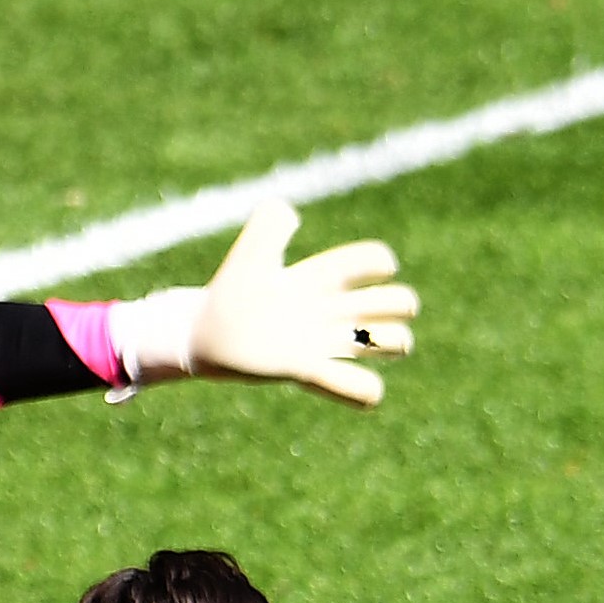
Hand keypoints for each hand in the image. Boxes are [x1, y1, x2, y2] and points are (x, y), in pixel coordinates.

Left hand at [191, 203, 416, 404]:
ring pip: (394, 342)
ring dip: (394, 344)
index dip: (380, 262)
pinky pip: (358, 389)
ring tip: (361, 344)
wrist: (204, 335)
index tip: (362, 270)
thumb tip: (289, 213)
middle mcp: (333, 309)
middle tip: (364, 314)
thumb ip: (268, 225)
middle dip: (399, 305)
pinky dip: (363, 389)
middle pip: (399, 302)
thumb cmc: (229, 291)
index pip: (375, 260)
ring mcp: (326, 342)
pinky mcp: (311, 372)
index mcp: (324, 276)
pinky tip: (340, 378)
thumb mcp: (249, 254)